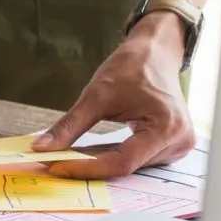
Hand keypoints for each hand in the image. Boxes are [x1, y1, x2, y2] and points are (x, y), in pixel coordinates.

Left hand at [31, 12, 195, 178]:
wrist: (155, 53)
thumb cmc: (132, 67)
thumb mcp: (96, 95)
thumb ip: (69, 126)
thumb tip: (41, 148)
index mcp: (167, 127)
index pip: (122, 162)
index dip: (86, 168)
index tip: (56, 167)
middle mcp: (179, 141)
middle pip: (125, 166)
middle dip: (88, 166)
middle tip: (53, 164)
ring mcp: (177, 146)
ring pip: (129, 167)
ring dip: (98, 164)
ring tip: (68, 158)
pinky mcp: (169, 147)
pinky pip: (135, 160)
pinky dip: (110, 158)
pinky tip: (89, 154)